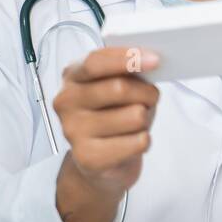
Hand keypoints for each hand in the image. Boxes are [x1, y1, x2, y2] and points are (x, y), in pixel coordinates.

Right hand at [53, 47, 160, 221]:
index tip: (155, 60)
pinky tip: (130, 142)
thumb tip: (151, 62)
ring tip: (135, 124)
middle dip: (146, 93)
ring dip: (146, 119)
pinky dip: (144, 140)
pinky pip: (138, 141)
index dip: (127, 59)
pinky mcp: (89, 158)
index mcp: (73, 76)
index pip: (96, 62)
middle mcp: (67, 102)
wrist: (98, 162)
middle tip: (150, 99)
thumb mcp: (118, 84)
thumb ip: (127, 71)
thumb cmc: (113, 114)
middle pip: (119, 88)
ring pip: (135, 115)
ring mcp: (73, 131)